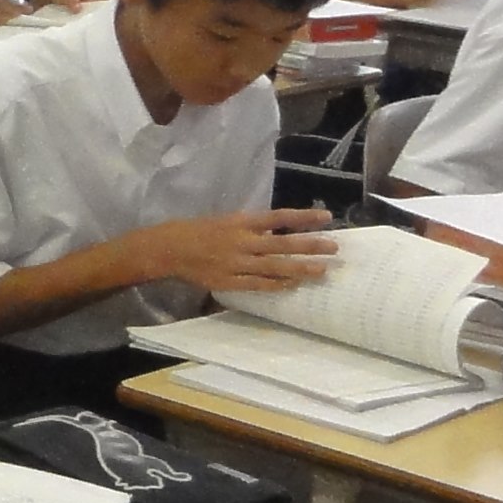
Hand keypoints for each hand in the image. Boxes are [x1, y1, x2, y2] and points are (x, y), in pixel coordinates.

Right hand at [144, 208, 340, 294]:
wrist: (168, 249)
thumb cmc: (197, 230)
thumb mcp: (225, 220)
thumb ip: (251, 227)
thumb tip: (279, 231)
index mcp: (240, 222)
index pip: (279, 217)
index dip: (303, 217)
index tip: (326, 217)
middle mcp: (242, 242)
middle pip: (282, 244)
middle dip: (310, 246)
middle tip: (334, 248)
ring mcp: (236, 263)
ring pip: (275, 266)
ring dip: (300, 268)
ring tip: (322, 270)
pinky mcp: (229, 281)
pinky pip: (259, 284)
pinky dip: (277, 285)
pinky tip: (294, 285)